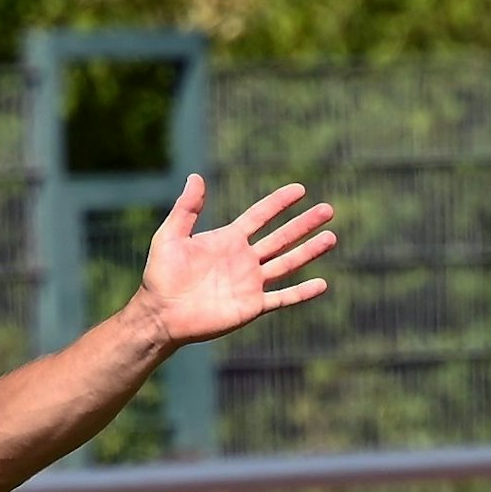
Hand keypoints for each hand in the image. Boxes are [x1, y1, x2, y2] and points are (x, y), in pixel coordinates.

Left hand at [137, 175, 335, 346]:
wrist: (159, 314)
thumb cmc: (160, 276)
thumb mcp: (170, 236)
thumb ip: (186, 208)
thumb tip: (195, 177)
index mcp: (227, 240)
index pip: (259, 216)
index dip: (278, 203)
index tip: (300, 189)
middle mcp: (243, 260)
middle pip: (281, 238)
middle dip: (304, 224)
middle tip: (328, 210)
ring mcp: (249, 283)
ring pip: (287, 263)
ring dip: (309, 251)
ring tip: (331, 237)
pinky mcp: (251, 306)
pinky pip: (282, 298)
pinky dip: (302, 292)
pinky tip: (322, 284)